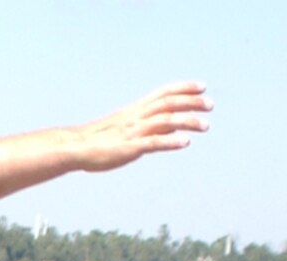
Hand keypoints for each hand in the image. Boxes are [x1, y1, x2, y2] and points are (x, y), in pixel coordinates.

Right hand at [72, 82, 212, 171]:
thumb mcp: (121, 127)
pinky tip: (185, 142)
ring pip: (165, 120)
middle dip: (192, 102)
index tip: (202, 86)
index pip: (163, 92)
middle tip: (210, 105)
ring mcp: (133, 132)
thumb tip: (157, 127)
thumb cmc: (97, 140)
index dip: (184, 88)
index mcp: (135, 110)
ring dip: (188, 121)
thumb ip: (140, 124)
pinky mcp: (129, 148)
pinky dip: (170, 141)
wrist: (76, 148)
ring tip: (206, 125)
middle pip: (169, 103)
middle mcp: (137, 117)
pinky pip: (153, 142)